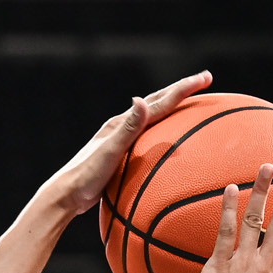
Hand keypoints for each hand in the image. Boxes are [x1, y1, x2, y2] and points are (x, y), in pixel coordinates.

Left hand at [39, 71, 213, 217]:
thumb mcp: (110, 152)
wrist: (65, 195)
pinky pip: (147, 135)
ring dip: (172, 105)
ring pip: (153, 117)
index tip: (206, 77)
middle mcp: (121, 126)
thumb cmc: (86, 177)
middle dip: (182, 90)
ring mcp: (120, 139)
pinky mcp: (119, 153)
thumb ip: (127, 128)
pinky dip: (161, 129)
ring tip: (189, 101)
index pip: (159, 102)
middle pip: (157, 102)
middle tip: (206, 79)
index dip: (184, 89)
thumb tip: (140, 100)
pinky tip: (166, 137)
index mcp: (122, 123)